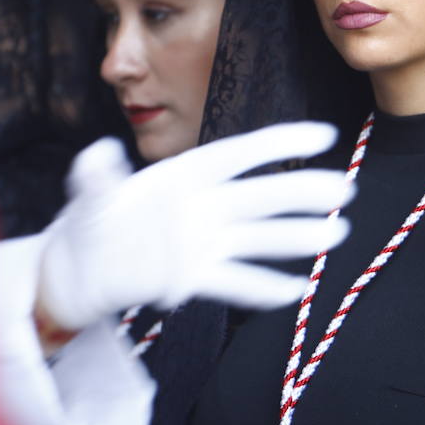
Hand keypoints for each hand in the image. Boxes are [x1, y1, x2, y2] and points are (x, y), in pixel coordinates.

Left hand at [38, 123, 352, 330]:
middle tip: (344, 189)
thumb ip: (97, 177)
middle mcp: (203, 206)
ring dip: (295, 238)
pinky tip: (295, 289)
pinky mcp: (194, 277)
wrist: (80, 270)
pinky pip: (234, 282)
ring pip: (257, 239)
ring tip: (335, 235)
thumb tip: (98, 154)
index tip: (323, 135)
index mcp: (185, 174)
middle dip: (301, 192)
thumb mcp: (88, 197)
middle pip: (260, 196)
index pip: (239, 153)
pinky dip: (263, 288)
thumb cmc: (90, 221)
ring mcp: (203, 243)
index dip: (279, 144)